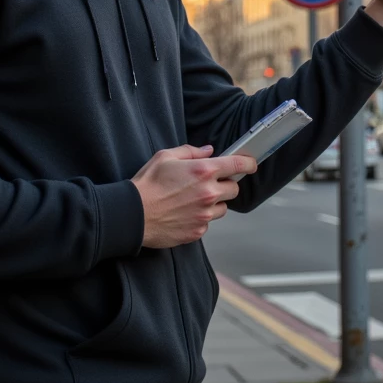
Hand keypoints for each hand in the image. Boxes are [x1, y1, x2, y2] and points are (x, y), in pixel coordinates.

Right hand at [132, 144, 257, 249]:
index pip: (238, 165)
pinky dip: (201, 218)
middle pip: (234, 189)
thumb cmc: (147, 185)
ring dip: (214, 203)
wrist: (133, 215)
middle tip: (208, 184)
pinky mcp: (198, 231)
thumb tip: (208, 151)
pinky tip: (184, 213)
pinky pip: (208, 223)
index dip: (248, 163)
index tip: (250, 164)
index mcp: (204, 171)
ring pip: (223, 208)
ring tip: (192, 200)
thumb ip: (191, 152)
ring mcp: (205, 215)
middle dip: (225, 185)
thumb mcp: (165, 157)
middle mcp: (209, 193)